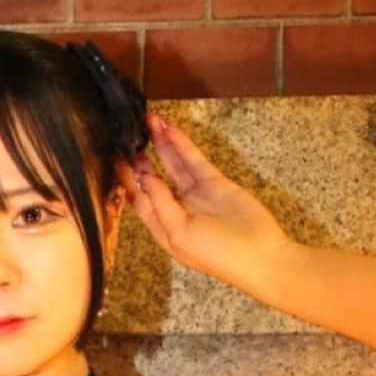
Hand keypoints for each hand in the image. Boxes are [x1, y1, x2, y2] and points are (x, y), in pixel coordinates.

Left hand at [119, 112, 292, 282]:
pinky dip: (182, 145)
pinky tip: (169, 130)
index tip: (115, 158)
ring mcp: (195, 194)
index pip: (139, 200)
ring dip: (161, 145)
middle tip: (128, 135)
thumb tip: (143, 178)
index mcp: (164, 228)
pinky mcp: (214, 182)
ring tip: (148, 121)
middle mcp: (177, 209)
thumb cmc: (217, 253)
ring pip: (173, 165)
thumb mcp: (180, 234)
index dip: (127, 180)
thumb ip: (160, 204)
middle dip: (140, 159)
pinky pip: (194, 160)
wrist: (259, 255)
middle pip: (153, 179)